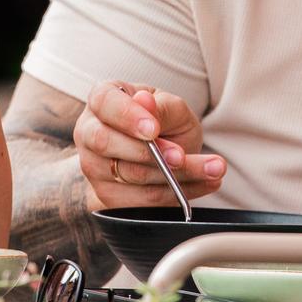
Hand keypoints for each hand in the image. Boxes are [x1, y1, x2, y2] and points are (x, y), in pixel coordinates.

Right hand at [74, 80, 224, 209]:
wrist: (163, 152)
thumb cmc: (164, 122)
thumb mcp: (171, 108)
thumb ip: (162, 106)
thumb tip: (145, 102)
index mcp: (102, 100)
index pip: (105, 103)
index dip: (127, 117)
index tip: (153, 129)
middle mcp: (89, 133)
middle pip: (106, 143)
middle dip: (149, 152)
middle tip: (181, 156)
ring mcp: (94, 168)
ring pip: (129, 175)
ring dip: (174, 175)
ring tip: (213, 168)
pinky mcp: (107, 197)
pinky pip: (142, 201)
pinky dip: (178, 194)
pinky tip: (205, 183)